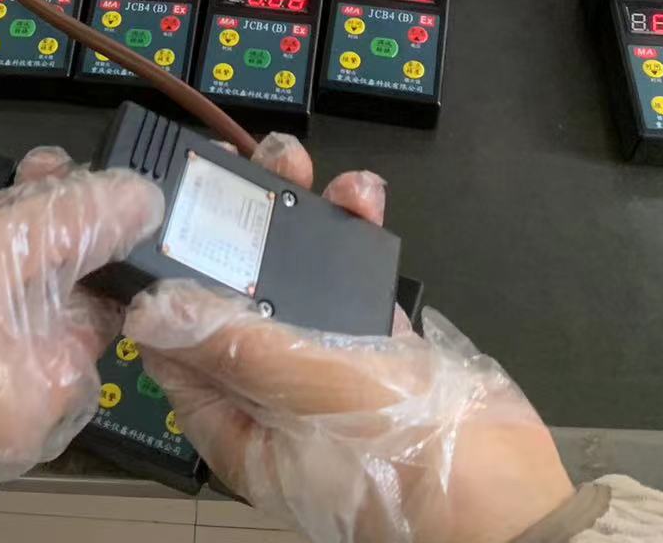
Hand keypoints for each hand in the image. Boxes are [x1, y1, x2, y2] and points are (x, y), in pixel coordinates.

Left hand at [125, 133, 572, 542]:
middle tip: (239, 169)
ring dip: (297, 220)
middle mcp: (274, 395)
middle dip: (234, 230)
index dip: (165, 280)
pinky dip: (354, 237)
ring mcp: (329, 368)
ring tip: (300, 165)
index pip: (176, 349)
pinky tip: (363, 198)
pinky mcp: (381, 345)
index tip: (165, 213)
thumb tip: (151, 311)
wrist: (511, 497)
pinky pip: (353, 281)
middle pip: (235, 300)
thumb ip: (234, 345)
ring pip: (295, 281)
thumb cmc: (402, 459)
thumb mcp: (308, 390)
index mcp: (237, 423)